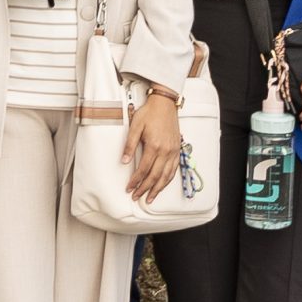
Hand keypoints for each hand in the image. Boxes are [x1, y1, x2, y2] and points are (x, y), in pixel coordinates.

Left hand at [124, 86, 182, 202]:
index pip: (144, 169)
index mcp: (154, 145)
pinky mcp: (177, 149)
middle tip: (137, 196)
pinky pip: (174, 169)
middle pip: (155, 176)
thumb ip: (129, 144)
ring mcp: (173, 151)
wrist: (165, 103)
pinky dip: (168, 180)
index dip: (136, 181)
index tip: (129, 188)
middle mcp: (165, 151)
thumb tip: (124, 161)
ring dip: (158, 188)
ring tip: (150, 198)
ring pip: (166, 175)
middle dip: (145, 188)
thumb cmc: (149, 113)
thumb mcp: (135, 126)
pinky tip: (163, 185)